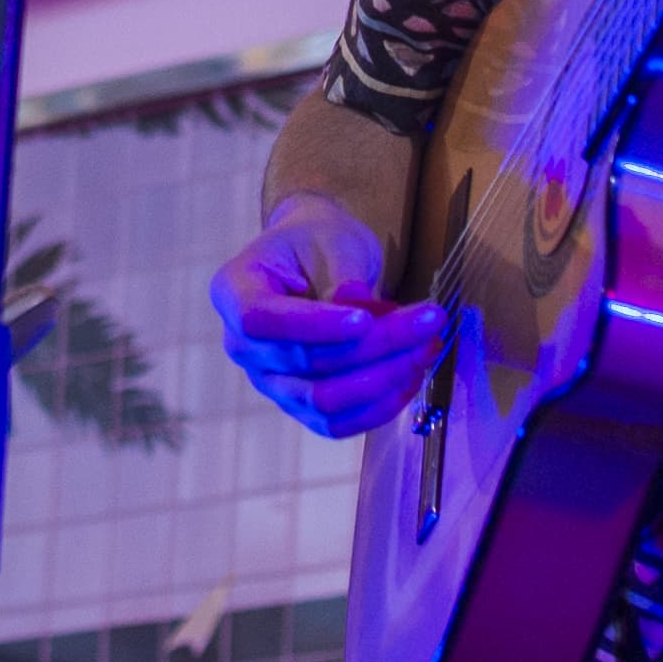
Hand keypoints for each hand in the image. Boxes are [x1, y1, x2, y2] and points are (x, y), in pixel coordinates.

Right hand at [213, 191, 442, 438]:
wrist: (316, 260)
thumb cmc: (318, 241)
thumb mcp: (332, 238)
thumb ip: (343, 272)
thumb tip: (356, 306)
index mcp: (234, 293)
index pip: (262, 320)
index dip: (314, 326)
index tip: (367, 317)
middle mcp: (242, 345)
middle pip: (305, 361)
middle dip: (375, 345)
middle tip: (428, 321)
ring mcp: (269, 381)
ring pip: (324, 399)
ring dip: (383, 379)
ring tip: (426, 347)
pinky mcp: (298, 404)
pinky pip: (336, 423)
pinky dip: (378, 406)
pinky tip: (412, 376)